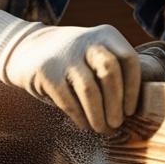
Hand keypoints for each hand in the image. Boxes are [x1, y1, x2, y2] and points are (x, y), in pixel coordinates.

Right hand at [0, 11, 139, 133]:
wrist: (27, 49)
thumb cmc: (73, 60)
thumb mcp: (95, 52)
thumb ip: (115, 69)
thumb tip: (137, 108)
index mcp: (105, 34)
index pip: (128, 60)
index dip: (133, 88)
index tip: (131, 110)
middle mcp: (86, 40)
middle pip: (110, 73)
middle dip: (116, 104)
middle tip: (117, 124)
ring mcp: (64, 55)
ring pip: (90, 90)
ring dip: (98, 116)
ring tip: (101, 129)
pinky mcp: (46, 72)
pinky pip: (68, 101)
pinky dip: (79, 117)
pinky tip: (84, 125)